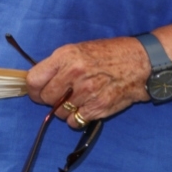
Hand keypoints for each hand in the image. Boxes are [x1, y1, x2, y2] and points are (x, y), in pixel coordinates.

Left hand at [25, 37, 148, 127]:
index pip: (34, 79)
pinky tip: (85, 107)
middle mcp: (74, 73)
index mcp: (66, 56)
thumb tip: (38, 81)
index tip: (37, 91)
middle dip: (49, 99)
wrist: (138, 63)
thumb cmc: (108, 54)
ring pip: (59, 112)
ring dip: (64, 109)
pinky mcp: (97, 109)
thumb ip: (58, 64)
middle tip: (59, 95)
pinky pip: (74, 122)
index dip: (33, 88)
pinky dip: (76, 119)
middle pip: (46, 98)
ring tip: (77, 99)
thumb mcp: (78, 49)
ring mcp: (86, 92)